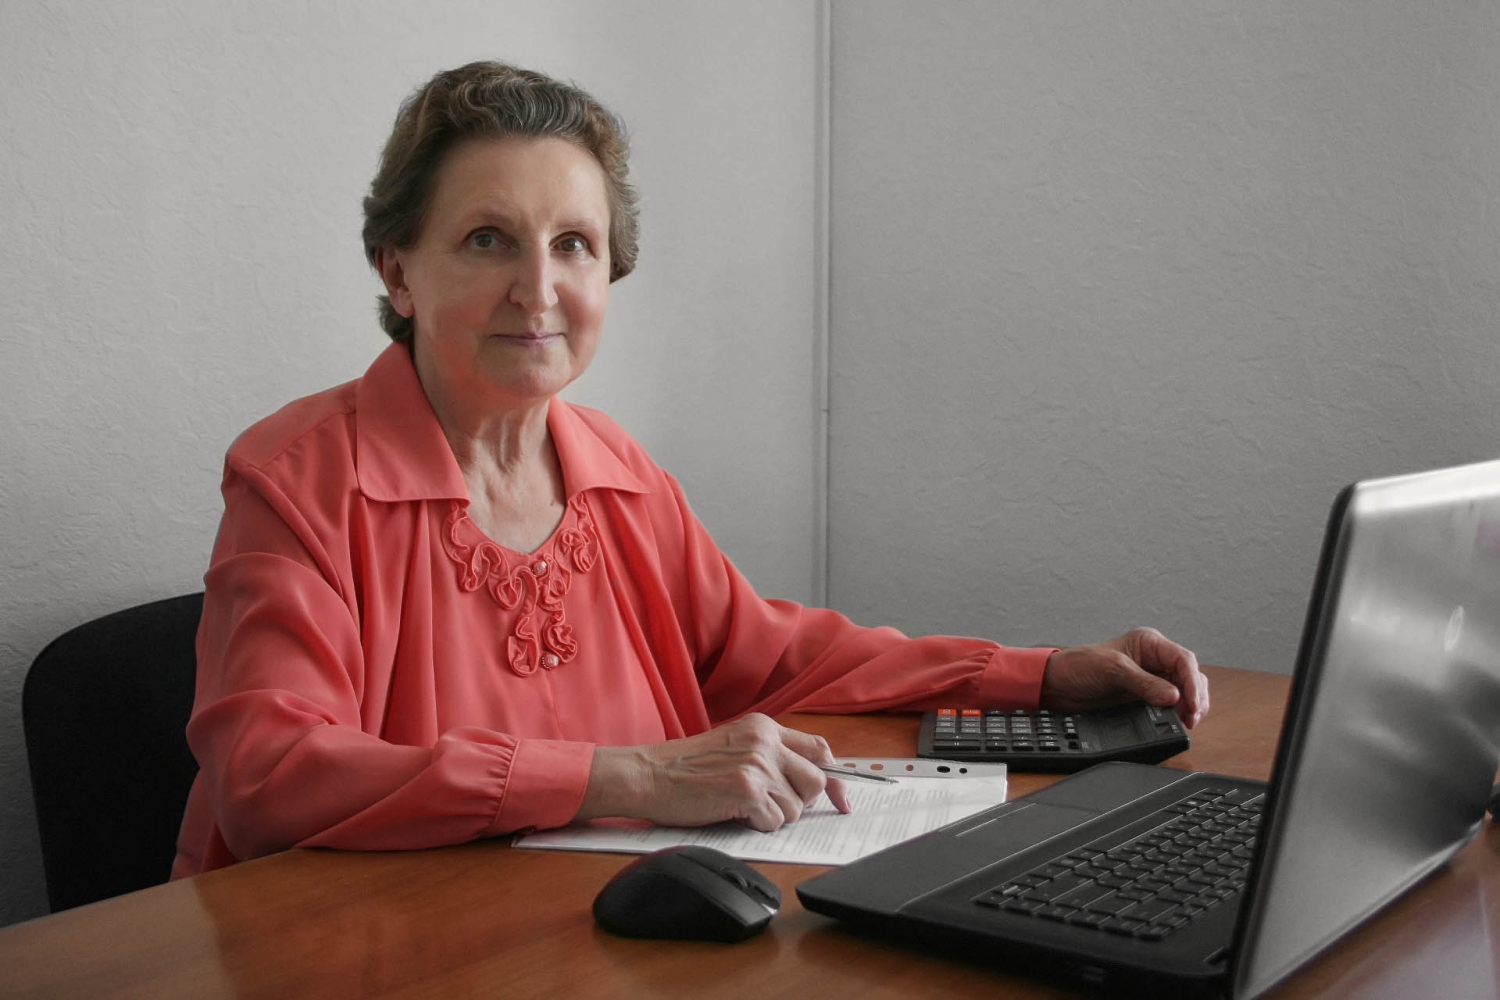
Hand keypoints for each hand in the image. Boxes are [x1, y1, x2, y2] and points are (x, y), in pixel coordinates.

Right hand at [577, 714, 852, 831]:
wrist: (647, 775)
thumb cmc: (685, 768)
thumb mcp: (734, 746)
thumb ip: (771, 756)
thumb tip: (815, 783)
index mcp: (765, 727)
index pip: (820, 749)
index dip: (835, 778)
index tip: (842, 800)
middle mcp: (766, 740)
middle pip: (816, 782)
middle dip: (800, 803)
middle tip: (772, 807)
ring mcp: (757, 764)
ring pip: (796, 808)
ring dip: (773, 816)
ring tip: (743, 807)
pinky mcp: (746, 789)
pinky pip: (774, 821)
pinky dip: (757, 826)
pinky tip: (733, 814)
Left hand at [1040, 627, 1208, 727]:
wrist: (1058, 685)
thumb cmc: (1080, 667)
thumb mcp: (1113, 671)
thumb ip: (1144, 683)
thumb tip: (1174, 696)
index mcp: (1149, 643)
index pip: (1183, 660)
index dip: (1192, 682)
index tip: (1192, 703)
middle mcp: (1155, 659)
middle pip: (1190, 676)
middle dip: (1195, 696)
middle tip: (1193, 718)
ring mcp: (1152, 678)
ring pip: (1185, 690)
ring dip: (1190, 706)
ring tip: (1188, 722)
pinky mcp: (1146, 695)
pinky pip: (1171, 704)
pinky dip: (1178, 712)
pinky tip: (1178, 721)